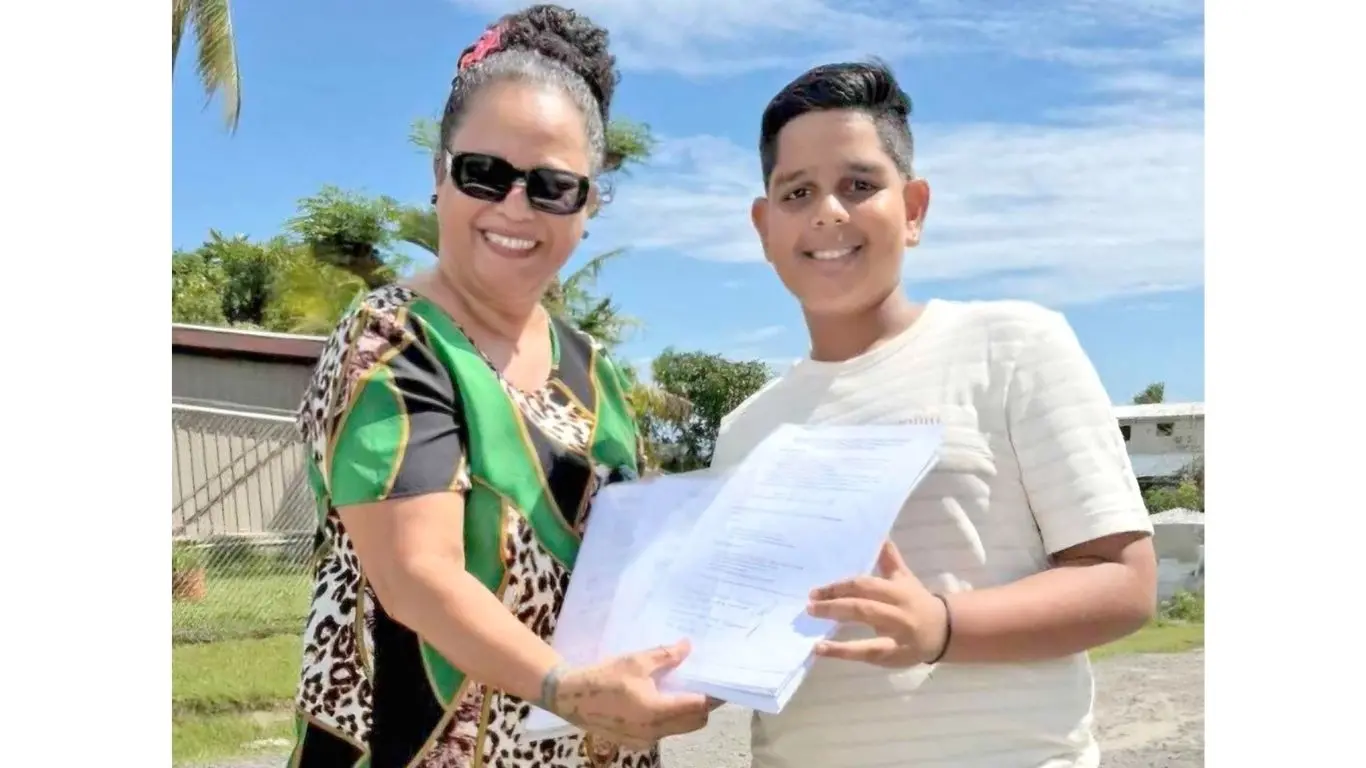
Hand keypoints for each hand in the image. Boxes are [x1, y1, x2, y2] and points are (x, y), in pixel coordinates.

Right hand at [549, 640, 712, 748]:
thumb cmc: (603, 677)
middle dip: (705, 706)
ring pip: (680, 729)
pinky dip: (672, 719)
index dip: (713, 695)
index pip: (698, 707)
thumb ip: (665, 655)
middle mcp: (655, 731)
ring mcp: (645, 740)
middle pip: (694, 722)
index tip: (723, 682)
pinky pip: (664, 732)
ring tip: (687, 690)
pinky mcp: (636, 742)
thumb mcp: (636, 661)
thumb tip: (688, 646)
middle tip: (707, 685)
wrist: (570, 698)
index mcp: (657, 711)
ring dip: (689, 713)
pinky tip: (665, 699)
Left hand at [806, 540, 949, 667]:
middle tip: (809, 604)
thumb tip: (879, 534)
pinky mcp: (894, 655)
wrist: (945, 631)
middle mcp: (897, 611)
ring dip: (837, 626)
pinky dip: (843, 652)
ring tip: (812, 624)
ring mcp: (897, 634)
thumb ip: (888, 559)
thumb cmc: (916, 602)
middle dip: (834, 603)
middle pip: (862, 606)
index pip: (865, 585)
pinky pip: (867, 653)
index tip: (816, 590)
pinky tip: (821, 649)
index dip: (840, 587)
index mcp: (897, 591)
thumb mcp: (904, 579)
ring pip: (867, 629)